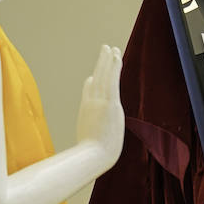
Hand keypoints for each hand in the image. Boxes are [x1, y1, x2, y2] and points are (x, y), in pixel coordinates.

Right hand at [76, 45, 124, 159]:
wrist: (94, 156)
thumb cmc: (92, 155)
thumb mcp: (89, 141)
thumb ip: (90, 133)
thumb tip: (88, 142)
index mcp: (87, 111)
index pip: (90, 92)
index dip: (92, 83)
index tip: (93, 76)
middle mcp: (91, 103)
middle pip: (96, 79)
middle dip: (101, 64)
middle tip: (105, 50)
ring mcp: (100, 102)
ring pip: (104, 76)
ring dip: (107, 60)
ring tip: (111, 47)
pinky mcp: (109, 102)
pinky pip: (112, 79)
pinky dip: (113, 67)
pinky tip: (116, 56)